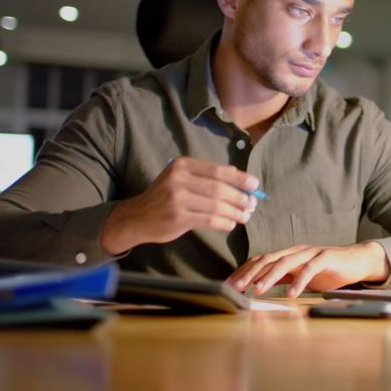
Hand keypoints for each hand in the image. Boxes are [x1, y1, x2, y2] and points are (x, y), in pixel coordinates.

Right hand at [100, 156, 259, 254]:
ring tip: (245, 216)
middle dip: (240, 197)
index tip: (254, 184)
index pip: (217, 170)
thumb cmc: (164, 197)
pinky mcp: (178, 218)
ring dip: (235, 212)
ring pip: (216, 205)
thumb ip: (205, 176)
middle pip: (219, 188)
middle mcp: (178, 179)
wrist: (137, 217)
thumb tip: (238, 174)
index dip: (238, 178)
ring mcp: (177, 199)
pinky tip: (231, 224)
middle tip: (252, 204)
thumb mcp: (180, 178)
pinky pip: (209, 220)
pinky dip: (224, 222)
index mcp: (181, 165)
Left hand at [227, 241, 389, 297]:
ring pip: (285, 262)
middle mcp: (296, 251)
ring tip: (258, 290)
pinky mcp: (326, 257)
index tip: (230, 284)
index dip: (244, 271)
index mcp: (288, 255)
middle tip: (237, 287)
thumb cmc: (328, 269)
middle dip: (250, 273)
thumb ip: (283, 277)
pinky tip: (291, 293)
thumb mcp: (300, 275)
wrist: (357, 261)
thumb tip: (259, 285)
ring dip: (269, 276)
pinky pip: (310, 268)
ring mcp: (311, 252)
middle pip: (268, 259)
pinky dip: (299, 281)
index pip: (261, 260)